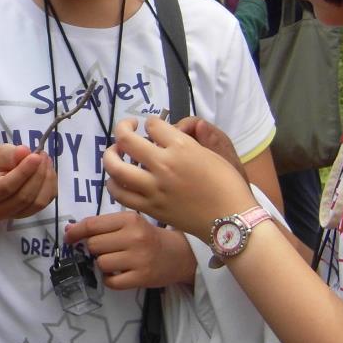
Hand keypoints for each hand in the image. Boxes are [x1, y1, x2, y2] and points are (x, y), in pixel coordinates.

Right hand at [0, 143, 56, 218]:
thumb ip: (9, 154)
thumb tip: (24, 152)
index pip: (7, 186)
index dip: (24, 172)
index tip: (36, 156)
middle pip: (24, 196)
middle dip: (38, 174)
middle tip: (43, 155)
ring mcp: (15, 215)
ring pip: (38, 202)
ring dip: (47, 180)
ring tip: (46, 161)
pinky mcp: (29, 214)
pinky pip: (46, 202)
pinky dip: (51, 185)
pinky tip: (48, 171)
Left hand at [65, 211, 196, 289]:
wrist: (178, 255)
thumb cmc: (148, 237)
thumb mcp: (129, 223)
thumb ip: (102, 224)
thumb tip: (70, 229)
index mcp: (129, 219)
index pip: (93, 224)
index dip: (76, 232)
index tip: (69, 237)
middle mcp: (134, 237)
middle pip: (94, 245)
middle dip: (95, 249)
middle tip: (108, 249)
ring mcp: (139, 258)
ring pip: (101, 263)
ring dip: (103, 264)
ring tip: (116, 261)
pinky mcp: (142, 277)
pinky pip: (111, 282)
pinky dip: (109, 280)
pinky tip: (119, 274)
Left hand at [105, 115, 252, 238]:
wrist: (231, 219)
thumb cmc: (227, 184)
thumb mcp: (209, 153)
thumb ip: (183, 143)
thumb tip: (163, 136)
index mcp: (181, 147)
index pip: (153, 124)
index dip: (151, 123)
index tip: (154, 127)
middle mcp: (163, 165)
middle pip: (125, 140)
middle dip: (122, 129)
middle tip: (127, 130)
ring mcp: (154, 188)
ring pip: (115, 168)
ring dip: (111, 157)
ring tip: (116, 154)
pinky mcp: (150, 208)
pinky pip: (121, 195)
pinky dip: (115, 184)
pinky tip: (119, 181)